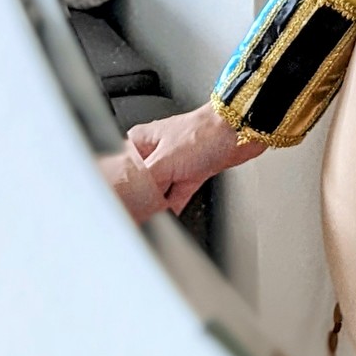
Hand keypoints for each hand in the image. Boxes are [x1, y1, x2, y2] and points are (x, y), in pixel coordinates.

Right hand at [126, 100, 264, 216]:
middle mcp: (156, 151)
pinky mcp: (192, 173)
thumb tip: (126, 203)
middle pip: (140, 183)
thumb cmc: (204, 132)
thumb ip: (141, 185)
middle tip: (132, 220)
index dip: (119, 190)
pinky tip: (163, 222)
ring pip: (158, 191)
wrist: (239, 131)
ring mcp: (175, 163)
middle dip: (137, 201)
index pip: (121, 169)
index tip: (117, 209)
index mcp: (141, 141)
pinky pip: (175, 196)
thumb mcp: (163, 161)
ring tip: (145, 224)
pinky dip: (170, 209)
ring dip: (154, 207)